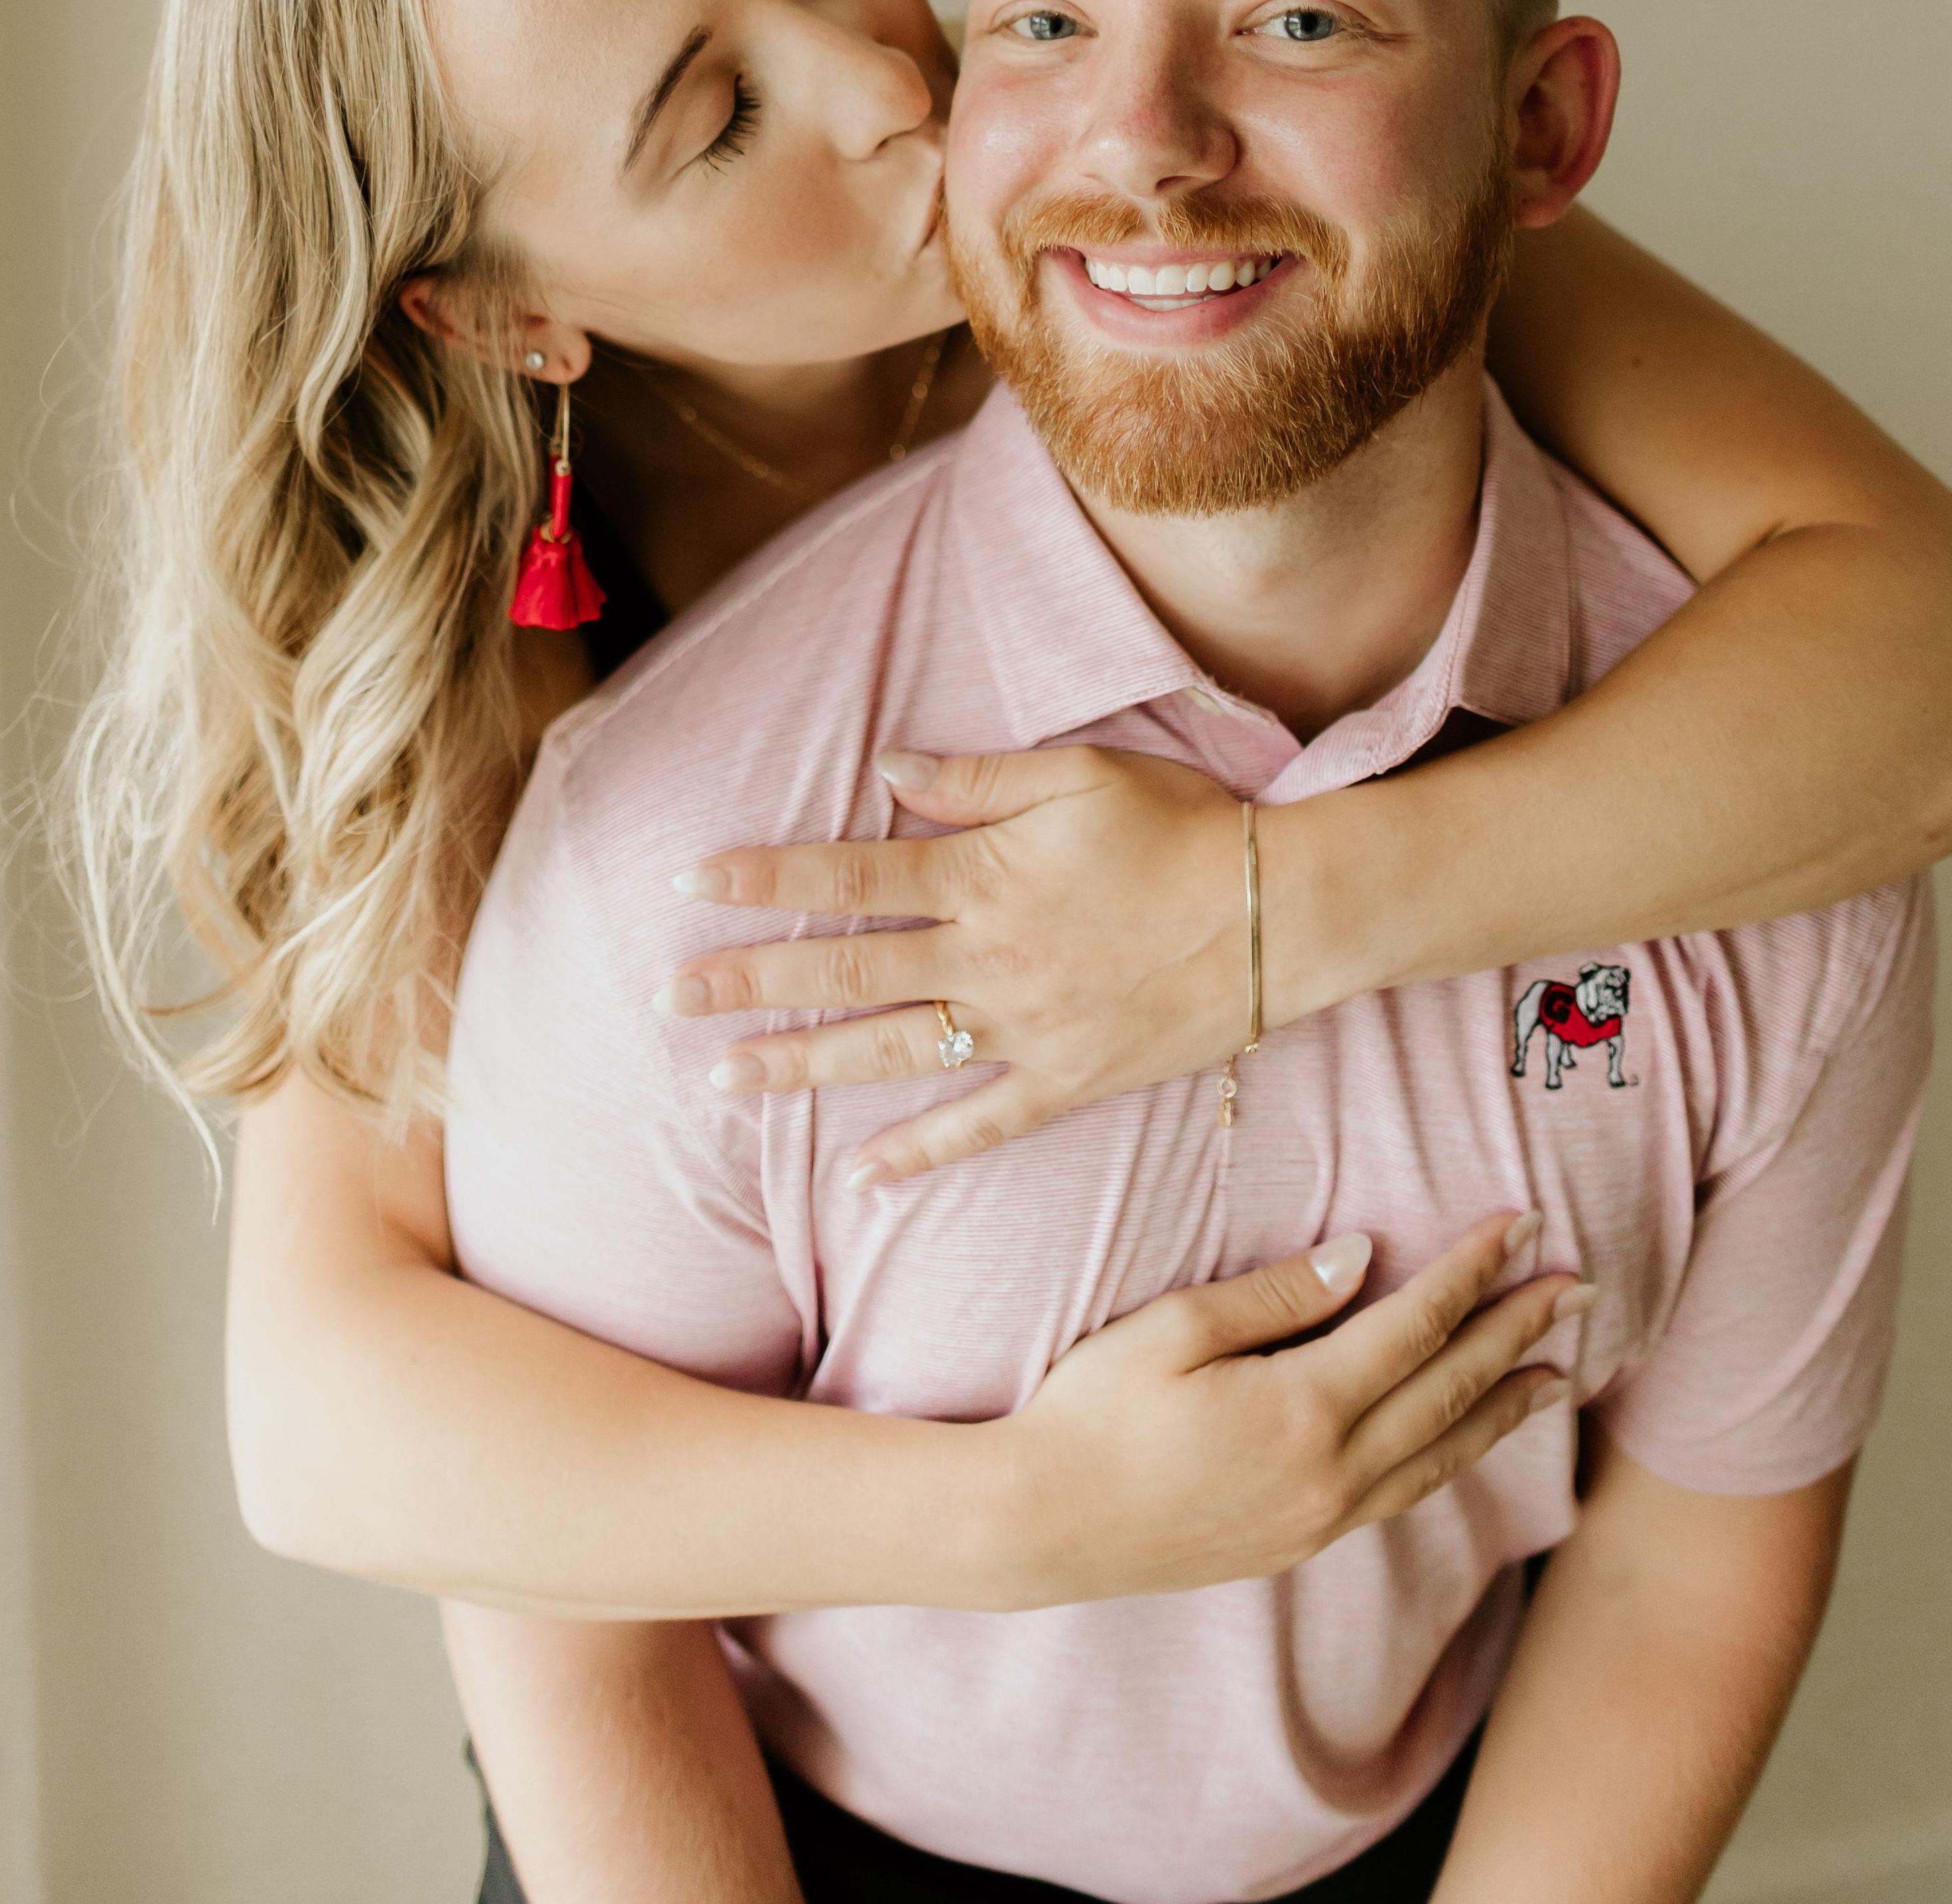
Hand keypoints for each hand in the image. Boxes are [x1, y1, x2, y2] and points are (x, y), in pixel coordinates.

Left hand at [659, 745, 1262, 1183]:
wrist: (1282, 914)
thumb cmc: (1182, 828)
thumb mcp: (1079, 774)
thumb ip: (976, 778)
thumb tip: (885, 773)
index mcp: (984, 876)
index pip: (847, 878)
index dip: (764, 881)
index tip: (690, 885)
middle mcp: (989, 958)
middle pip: (846, 970)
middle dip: (750, 983)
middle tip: (669, 998)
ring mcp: (1026, 1029)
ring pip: (892, 1051)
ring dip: (803, 1066)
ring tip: (725, 1079)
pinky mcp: (1068, 1081)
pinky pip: (982, 1125)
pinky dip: (921, 1155)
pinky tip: (859, 1178)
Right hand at [981, 1212, 1589, 1606]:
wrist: (1041, 1524)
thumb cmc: (1093, 1411)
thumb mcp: (1173, 1329)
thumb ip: (1277, 1296)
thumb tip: (1364, 1257)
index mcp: (1301, 1409)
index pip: (1414, 1326)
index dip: (1470, 1272)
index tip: (1518, 1224)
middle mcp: (1329, 1474)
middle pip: (1448, 1392)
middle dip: (1517, 1334)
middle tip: (1577, 1287)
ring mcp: (1317, 1518)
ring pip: (1438, 1457)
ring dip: (1503, 1409)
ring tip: (1556, 1375)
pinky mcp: (1297, 1543)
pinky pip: (1400, 1496)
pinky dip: (1448, 1459)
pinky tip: (1461, 1438)